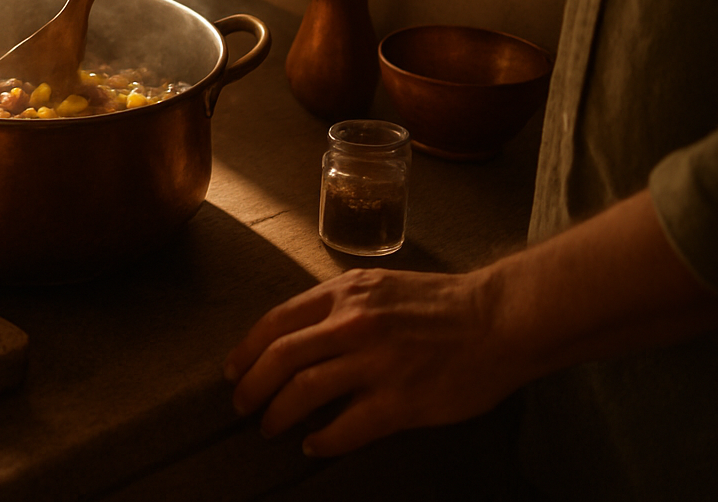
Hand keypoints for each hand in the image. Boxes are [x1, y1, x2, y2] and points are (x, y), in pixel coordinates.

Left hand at [221, 267, 523, 456]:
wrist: (499, 318)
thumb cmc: (441, 303)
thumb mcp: (378, 287)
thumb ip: (339, 306)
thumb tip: (301, 334)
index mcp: (344, 293)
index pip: (276, 322)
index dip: (247, 350)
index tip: (233, 370)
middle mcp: (352, 324)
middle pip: (280, 358)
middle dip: (252, 387)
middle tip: (242, 406)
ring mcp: (376, 363)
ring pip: (303, 392)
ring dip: (278, 414)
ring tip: (269, 427)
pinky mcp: (400, 400)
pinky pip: (345, 428)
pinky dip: (322, 441)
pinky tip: (314, 446)